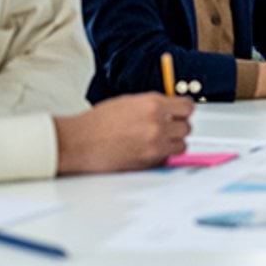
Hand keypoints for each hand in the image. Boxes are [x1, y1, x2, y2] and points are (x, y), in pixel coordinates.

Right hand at [54, 94, 193, 173]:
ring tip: (156, 141)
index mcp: (153, 104)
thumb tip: (171, 109)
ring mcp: (155, 144)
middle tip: (165, 128)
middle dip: (177, 127)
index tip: (179, 113)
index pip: (188, 107)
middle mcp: (158, 124)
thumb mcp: (129, 103)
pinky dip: (162, 156)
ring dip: (172, 143)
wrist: (78, 142)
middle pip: (187, 127)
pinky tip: (147, 151)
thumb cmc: (97, 122)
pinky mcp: (150, 162)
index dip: (183, 111)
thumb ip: (153, 105)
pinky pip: (168, 159)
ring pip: (182, 145)